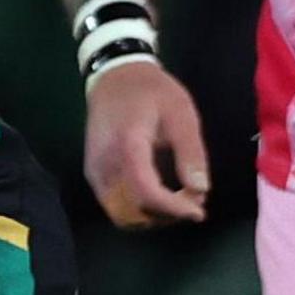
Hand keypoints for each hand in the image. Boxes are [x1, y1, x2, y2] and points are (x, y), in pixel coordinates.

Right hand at [80, 61, 210, 228]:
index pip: (147, 193)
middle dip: (165, 216)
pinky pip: (114, 206)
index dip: (174, 209)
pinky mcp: (93, 174)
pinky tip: (158, 194)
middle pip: (133, 213)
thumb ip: (191, 153)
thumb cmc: (151, 92)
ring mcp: (95, 171)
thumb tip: (201, 190)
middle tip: (191, 202)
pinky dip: (138, 210)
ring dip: (152, 217)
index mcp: (128, 145)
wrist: (114, 78)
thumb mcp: (181, 114)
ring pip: (122, 215)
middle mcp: (105, 164)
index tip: (199, 211)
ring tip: (176, 200)